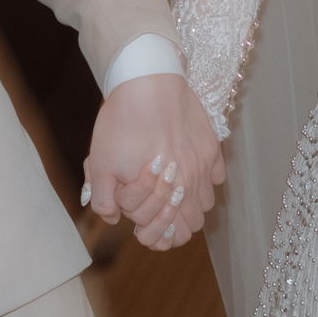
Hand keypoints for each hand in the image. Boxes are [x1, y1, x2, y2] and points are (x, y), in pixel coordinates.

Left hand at [82, 73, 223, 251]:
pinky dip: (205, 181)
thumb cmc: (122, 123)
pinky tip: (188, 171)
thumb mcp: (100, 163)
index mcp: (163, 193)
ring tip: (171, 194)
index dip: (151, 235)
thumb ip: (104, 199)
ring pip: (206, 203)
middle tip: (155, 215)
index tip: (140, 229)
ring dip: (190, 205)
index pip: (168, 234)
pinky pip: (217, 177)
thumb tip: (113, 218)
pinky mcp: (211, 146)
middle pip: (191, 224)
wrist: (146, 81)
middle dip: (172, 226)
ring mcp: (203, 166)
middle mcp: (189, 184)